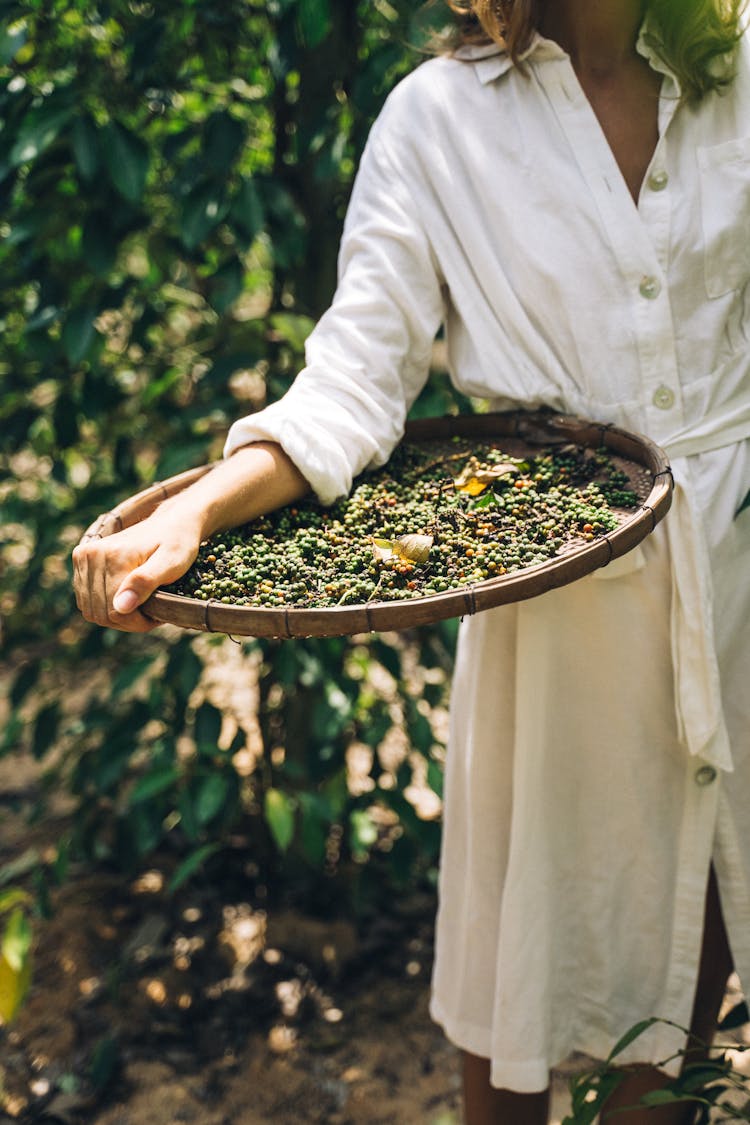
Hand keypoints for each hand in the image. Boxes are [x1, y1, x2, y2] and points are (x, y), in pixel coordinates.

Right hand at [72, 510, 201, 632]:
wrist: (171, 522)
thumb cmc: (177, 543)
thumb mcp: (172, 563)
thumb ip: (146, 582)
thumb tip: (120, 607)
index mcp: (113, 556)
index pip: (115, 611)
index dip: (138, 622)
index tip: (158, 615)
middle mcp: (91, 554)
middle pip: (101, 613)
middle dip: (128, 620)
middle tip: (151, 613)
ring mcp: (83, 556)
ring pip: (92, 610)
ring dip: (116, 616)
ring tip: (141, 607)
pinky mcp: (80, 559)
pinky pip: (86, 600)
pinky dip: (105, 607)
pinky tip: (126, 600)